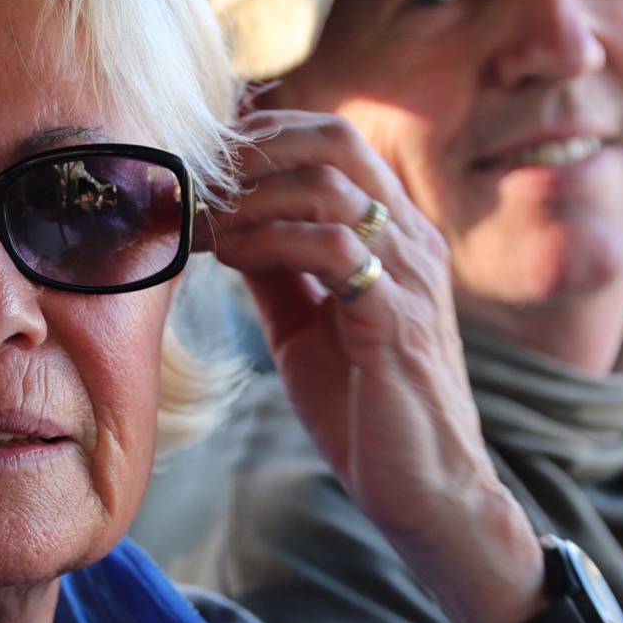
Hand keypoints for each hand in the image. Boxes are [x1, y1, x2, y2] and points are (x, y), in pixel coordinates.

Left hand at [195, 110, 544, 622]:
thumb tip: (226, 226)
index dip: (264, 135)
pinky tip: (233, 257)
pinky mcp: (395, 320)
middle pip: (335, 141)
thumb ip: (277, 269)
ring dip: (250, 198)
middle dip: (254, 148)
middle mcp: (408, 239)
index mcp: (391, 233)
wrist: (423, 487)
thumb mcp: (305, 323)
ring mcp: (408, 275)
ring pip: (330, 188)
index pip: (333, 141)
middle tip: (198, 180)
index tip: (205, 157)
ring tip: (203, 225)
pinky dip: (272, 241)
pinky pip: (334, 250)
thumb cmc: (363, 402)